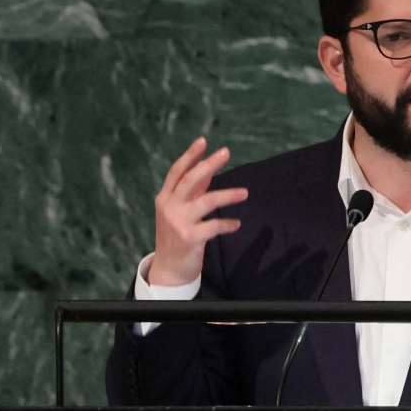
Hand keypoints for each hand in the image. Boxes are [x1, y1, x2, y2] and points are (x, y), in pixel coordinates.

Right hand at [148, 138, 248, 286]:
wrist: (169, 269)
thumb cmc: (176, 236)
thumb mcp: (179, 211)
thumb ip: (193, 191)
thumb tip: (208, 168)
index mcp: (165, 198)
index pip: (177, 172)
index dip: (190, 156)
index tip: (203, 141)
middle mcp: (169, 207)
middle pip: (189, 180)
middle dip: (208, 164)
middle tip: (225, 152)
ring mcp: (178, 222)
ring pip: (206, 201)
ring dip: (228, 195)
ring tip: (245, 193)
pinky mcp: (190, 237)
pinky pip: (214, 226)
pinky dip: (227, 224)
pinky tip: (237, 224)